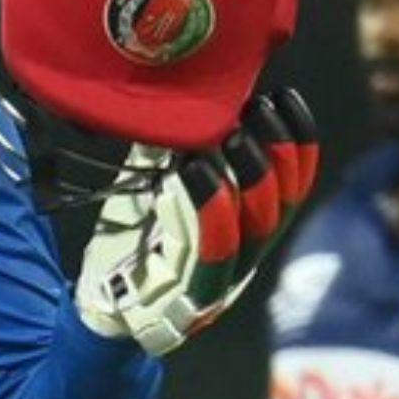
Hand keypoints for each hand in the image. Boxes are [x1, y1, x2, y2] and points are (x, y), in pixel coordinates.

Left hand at [75, 89, 317, 355]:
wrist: (101, 305)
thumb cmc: (131, 241)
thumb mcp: (155, 186)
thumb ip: (173, 149)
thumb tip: (176, 92)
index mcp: (248, 230)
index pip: (291, 186)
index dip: (297, 143)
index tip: (285, 97)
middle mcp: (246, 256)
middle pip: (280, 203)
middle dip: (275, 151)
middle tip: (257, 108)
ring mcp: (224, 278)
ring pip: (254, 225)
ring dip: (250, 174)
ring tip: (232, 132)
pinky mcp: (192, 294)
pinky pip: (212, 250)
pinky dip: (210, 208)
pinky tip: (197, 170)